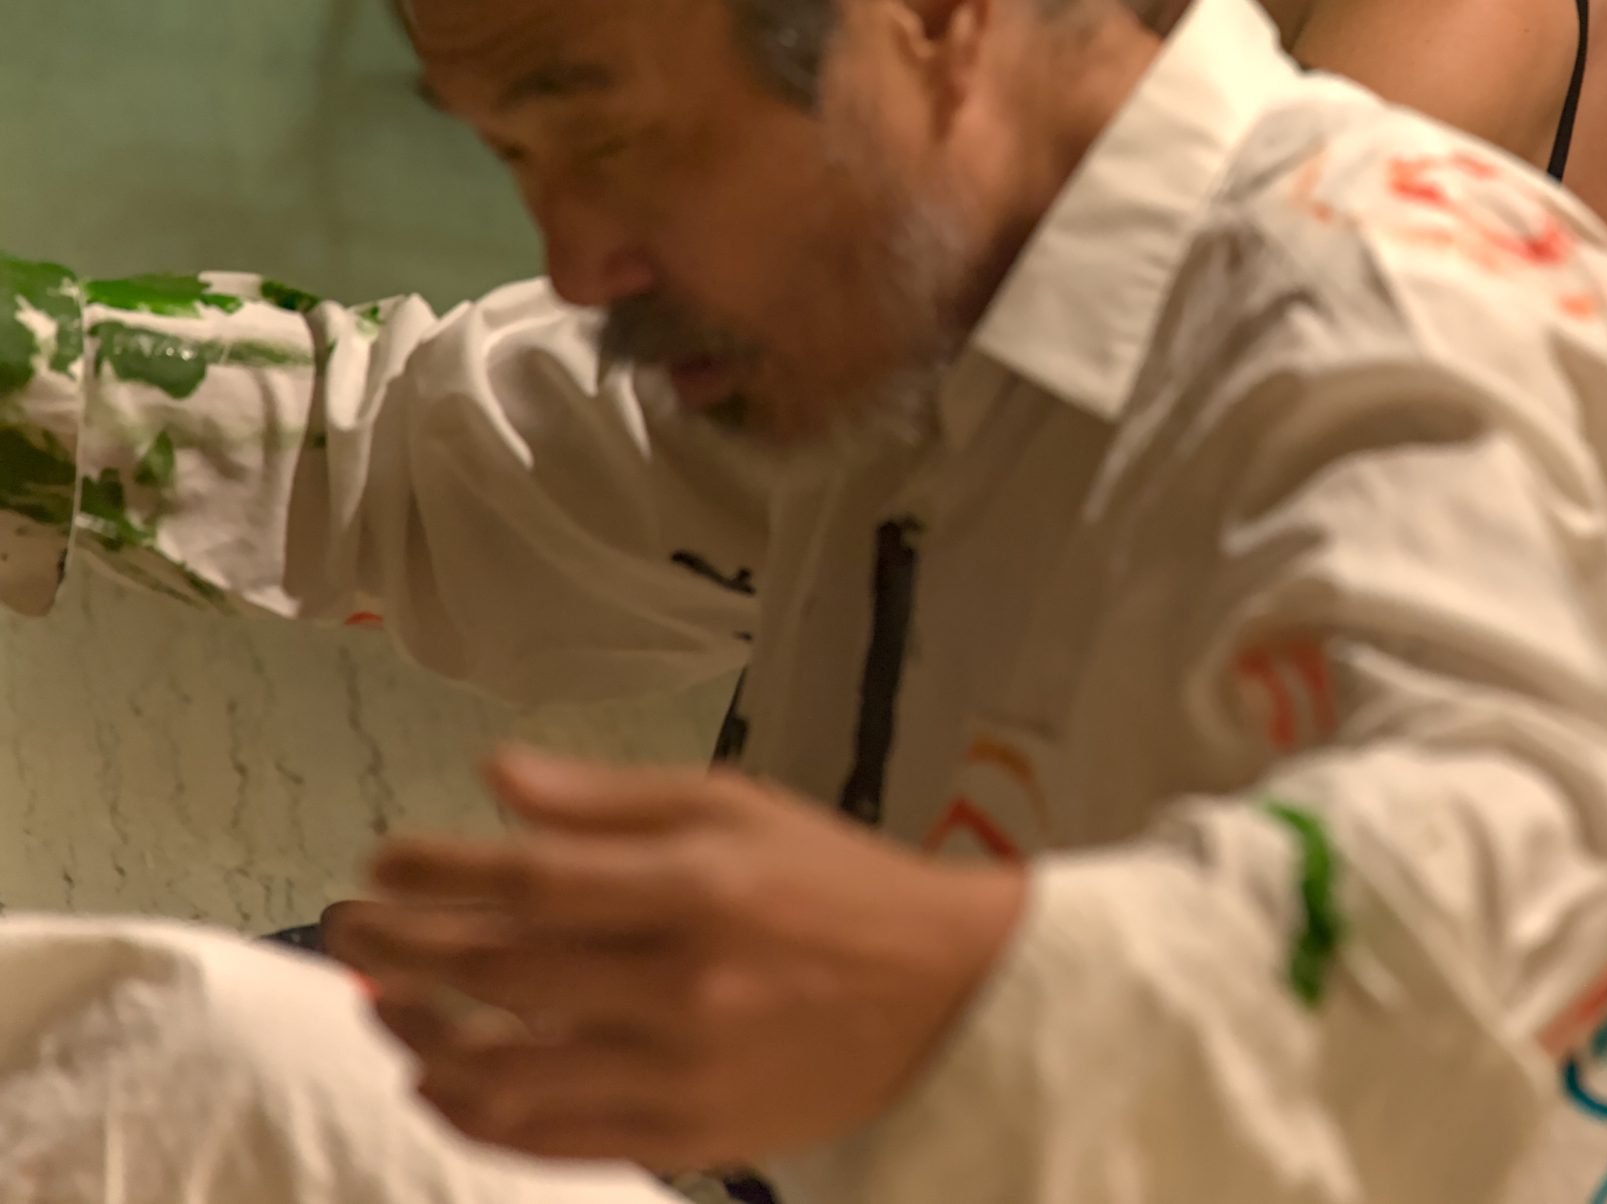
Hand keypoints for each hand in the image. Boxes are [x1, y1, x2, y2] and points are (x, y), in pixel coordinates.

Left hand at [328, 748, 1024, 1172]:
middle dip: (399, 948)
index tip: (380, 861)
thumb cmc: (834, 886)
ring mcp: (679, 1070)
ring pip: (502, 1073)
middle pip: (495, 975)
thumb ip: (612, 800)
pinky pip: (548, 1140)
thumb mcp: (736, 808)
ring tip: (384, 1003)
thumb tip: (497, 778)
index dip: (432, 870)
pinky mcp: (685, 1138)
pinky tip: (441, 1081)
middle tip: (350, 928)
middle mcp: (680, 981)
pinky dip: (475, 1116)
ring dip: (418, 1039)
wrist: (944, 996)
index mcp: (694, 885)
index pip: (525, 879)